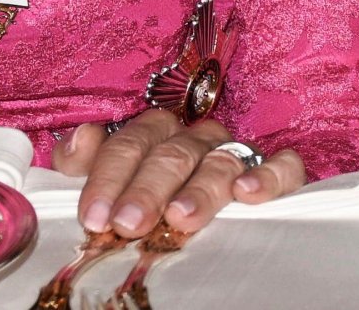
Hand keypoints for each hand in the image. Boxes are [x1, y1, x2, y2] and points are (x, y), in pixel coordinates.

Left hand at [53, 110, 305, 237]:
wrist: (204, 208)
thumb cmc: (154, 197)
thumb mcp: (116, 183)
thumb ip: (90, 163)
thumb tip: (77, 139)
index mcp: (154, 135)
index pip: (127, 145)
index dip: (107, 178)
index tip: (93, 216)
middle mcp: (194, 138)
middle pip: (169, 153)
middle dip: (146, 188)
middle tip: (128, 223)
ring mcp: (235, 153)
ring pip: (218, 160)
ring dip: (199, 188)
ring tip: (181, 217)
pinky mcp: (277, 171)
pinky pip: (282, 166)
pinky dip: (267, 175)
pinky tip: (248, 194)